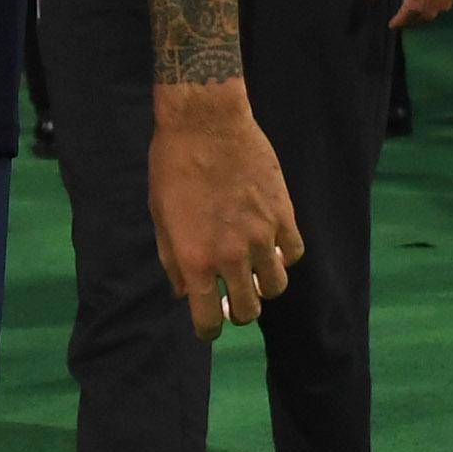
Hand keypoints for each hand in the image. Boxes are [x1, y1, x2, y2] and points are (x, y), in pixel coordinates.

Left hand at [149, 87, 302, 340]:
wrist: (205, 122)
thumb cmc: (173, 164)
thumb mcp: (159, 213)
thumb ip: (172, 258)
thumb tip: (184, 291)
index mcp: (195, 258)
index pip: (207, 318)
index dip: (207, 329)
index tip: (207, 326)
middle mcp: (232, 255)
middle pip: (247, 310)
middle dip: (236, 311)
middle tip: (230, 300)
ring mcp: (262, 237)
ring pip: (275, 287)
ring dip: (262, 286)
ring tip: (252, 272)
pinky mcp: (284, 216)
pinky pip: (293, 253)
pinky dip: (283, 256)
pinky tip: (270, 246)